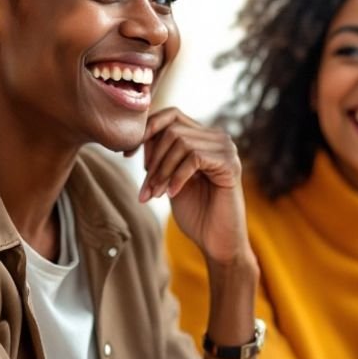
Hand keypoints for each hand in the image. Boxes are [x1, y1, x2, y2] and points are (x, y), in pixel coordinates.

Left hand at [136, 108, 251, 264]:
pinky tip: (172, 195)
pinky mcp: (230, 165)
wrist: (217, 243)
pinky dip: (177, 176)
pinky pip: (194, 158)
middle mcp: (218, 138)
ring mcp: (227, 149)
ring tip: (156, 194)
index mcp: (204, 138)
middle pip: (172, 129)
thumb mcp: (169, 179)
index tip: (126, 155)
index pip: (171, 115)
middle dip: (152, 158)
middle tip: (145, 187)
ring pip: (180, 142)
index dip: (146, 130)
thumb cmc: (195, 213)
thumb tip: (138, 136)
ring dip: (162, 171)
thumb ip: (160, 156)